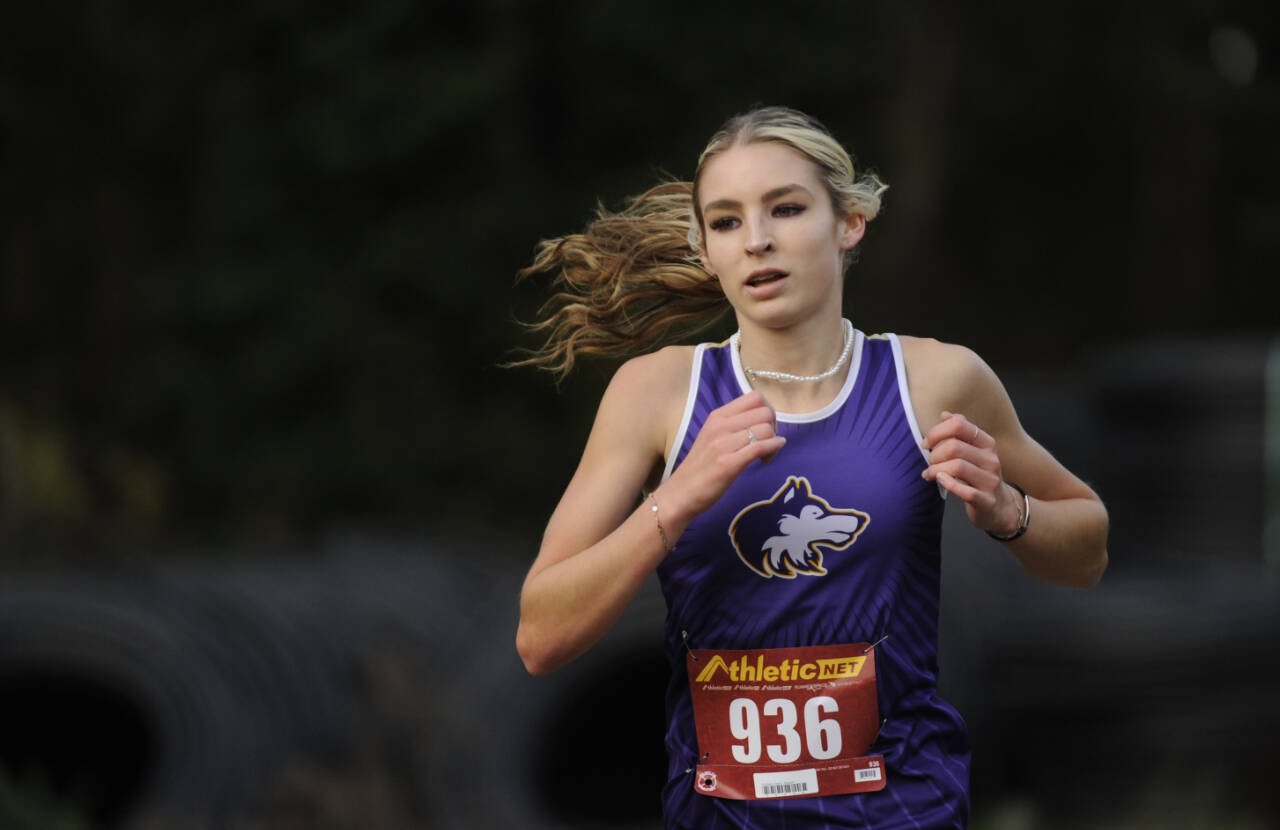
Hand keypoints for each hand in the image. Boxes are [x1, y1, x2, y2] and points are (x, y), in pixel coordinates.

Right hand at [660, 390, 785, 519]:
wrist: (681, 492)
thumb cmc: (700, 466)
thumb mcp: (712, 436)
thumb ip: (733, 425)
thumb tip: (762, 421)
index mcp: (717, 416)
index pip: (755, 397)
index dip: (768, 410)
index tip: (765, 427)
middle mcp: (720, 425)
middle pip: (765, 412)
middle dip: (774, 427)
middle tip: (768, 443)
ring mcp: (723, 444)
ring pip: (765, 430)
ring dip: (773, 443)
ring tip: (765, 456)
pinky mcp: (728, 464)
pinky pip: (760, 448)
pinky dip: (772, 450)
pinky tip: (767, 459)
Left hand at [921, 411, 1020, 536]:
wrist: (1000, 507)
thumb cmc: (979, 476)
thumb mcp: (973, 451)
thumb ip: (960, 433)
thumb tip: (945, 414)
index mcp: (987, 443)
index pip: (959, 425)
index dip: (937, 432)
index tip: (926, 443)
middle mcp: (991, 459)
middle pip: (954, 447)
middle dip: (934, 454)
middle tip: (929, 463)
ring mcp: (991, 481)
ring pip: (957, 467)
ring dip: (936, 470)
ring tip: (929, 474)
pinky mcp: (987, 501)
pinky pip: (965, 491)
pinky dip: (948, 484)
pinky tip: (940, 481)